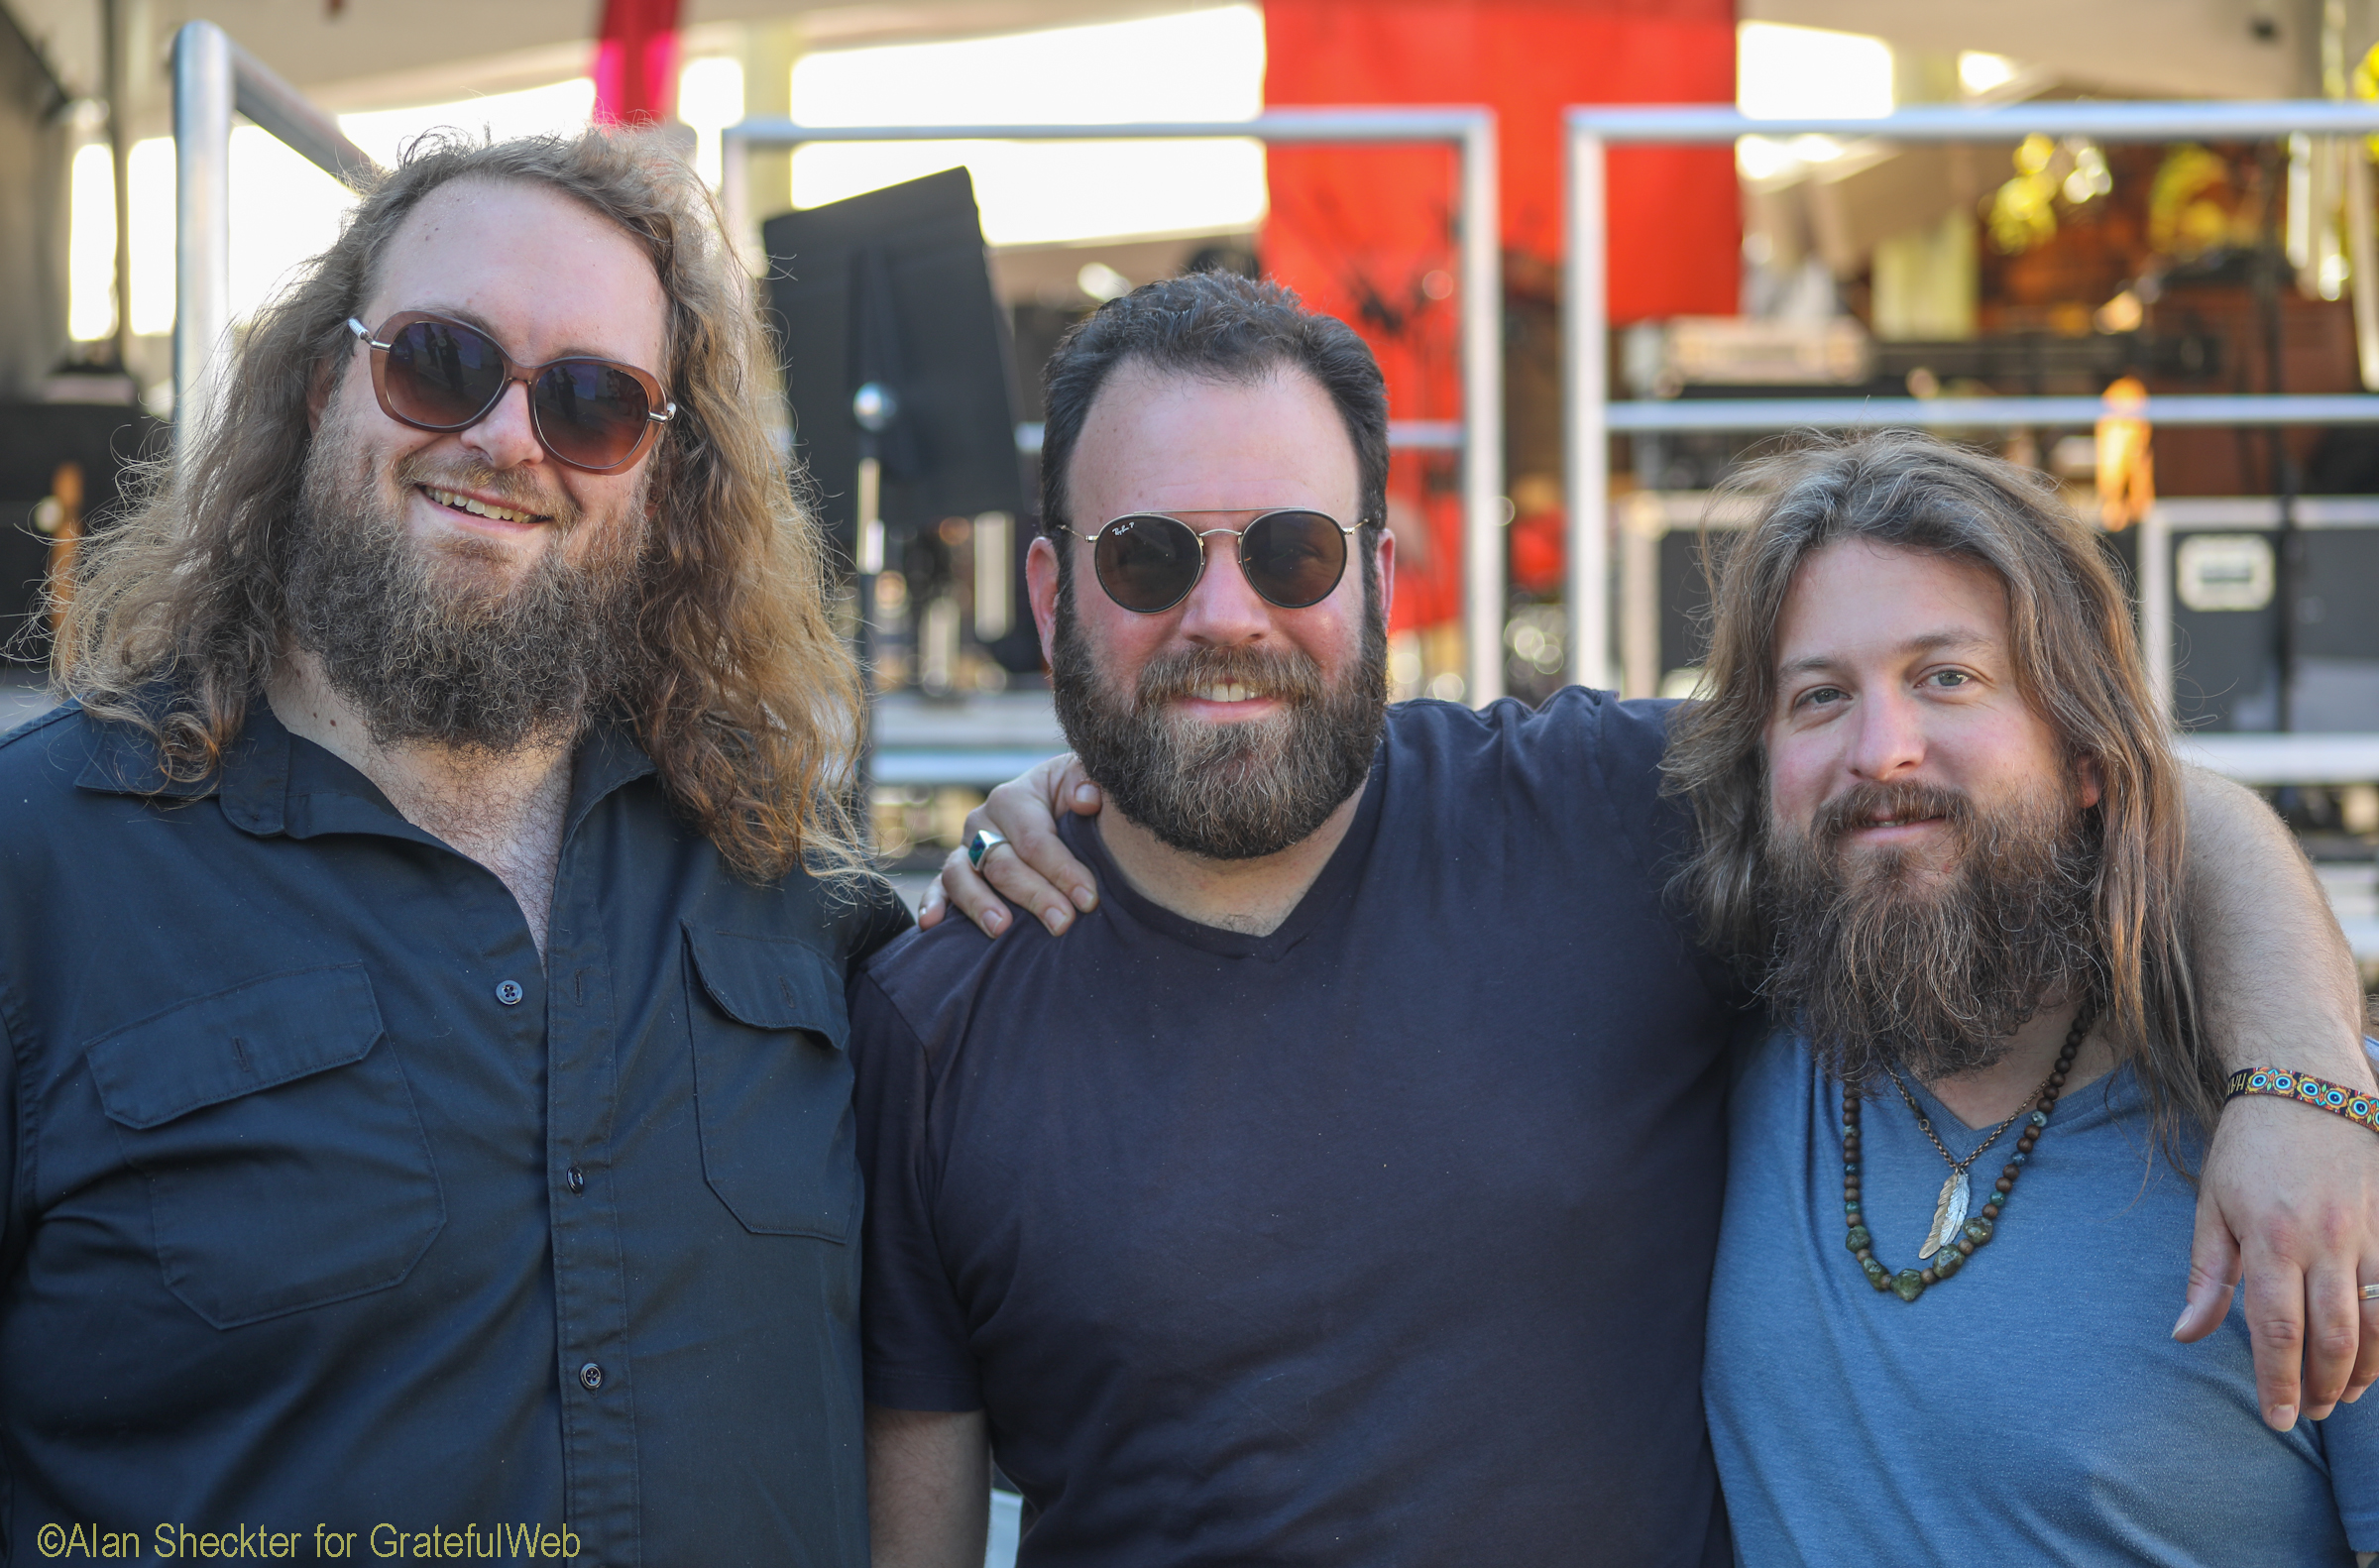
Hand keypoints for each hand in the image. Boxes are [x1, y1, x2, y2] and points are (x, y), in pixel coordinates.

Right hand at [917, 754, 1103, 937]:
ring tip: (1001, 929)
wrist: (1049, 805)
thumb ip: (1087, 782)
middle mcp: (982, 822)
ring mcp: (965, 849)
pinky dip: (932, 904)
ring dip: (980, 904)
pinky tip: (932, 924)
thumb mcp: (1080, 780)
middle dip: (1034, 895)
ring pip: (962, 877)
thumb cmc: (1069, 796)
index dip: (1063, 870)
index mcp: (1012, 799)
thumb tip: (1085, 800)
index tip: (1088, 898)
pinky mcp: (954, 873)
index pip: (1035, 840)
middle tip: (1062, 923)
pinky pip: (938, 888)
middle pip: (1002, 864)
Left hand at [2176, 1096, 2378, 1428]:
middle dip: (2323, 1386)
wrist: (2305, 1085)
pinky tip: (2376, 1357)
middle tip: (2310, 1414)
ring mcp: (2369, 1231)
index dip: (2278, 1380)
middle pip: (2335, 1335)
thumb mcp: (2212, 1206)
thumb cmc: (2248, 1148)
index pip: (2277, 1328)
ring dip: (2365, 1370)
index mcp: (2270, 1237)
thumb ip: (2207, 1276)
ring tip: (2343, 1396)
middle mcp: (2325, 1239)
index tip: (2277, 1418)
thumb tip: (2185, 1335)